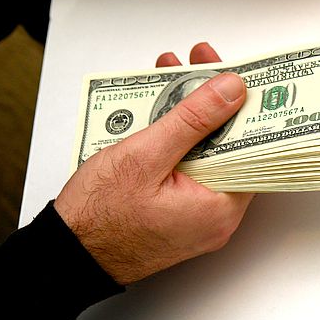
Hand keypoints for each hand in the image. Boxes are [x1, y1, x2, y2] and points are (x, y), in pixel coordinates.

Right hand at [54, 43, 253, 284]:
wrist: (66, 256)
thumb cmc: (98, 216)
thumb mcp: (146, 155)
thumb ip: (193, 120)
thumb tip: (232, 90)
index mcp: (221, 206)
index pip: (253, 147)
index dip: (245, 105)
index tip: (237, 73)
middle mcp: (219, 216)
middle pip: (231, 146)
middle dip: (215, 102)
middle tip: (201, 64)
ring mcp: (200, 217)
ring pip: (209, 154)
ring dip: (194, 116)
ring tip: (175, 75)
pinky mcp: (182, 213)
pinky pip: (192, 169)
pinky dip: (181, 139)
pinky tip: (164, 109)